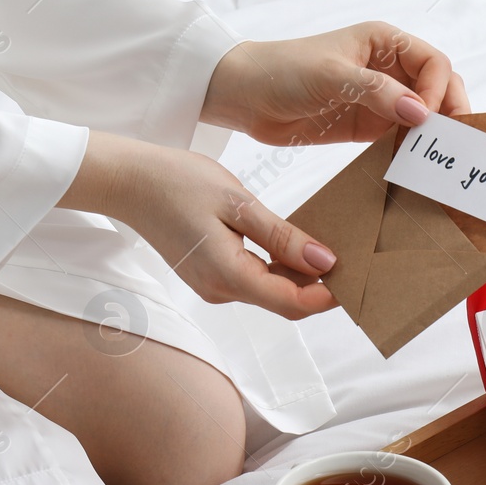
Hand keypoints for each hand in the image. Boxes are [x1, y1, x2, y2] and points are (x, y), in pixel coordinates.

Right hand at [59, 133, 336, 318]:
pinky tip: (294, 246)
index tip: (356, 275)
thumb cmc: (177, 183)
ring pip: (271, 292)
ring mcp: (214, 287)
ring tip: (330, 248)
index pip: (291, 302)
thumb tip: (325, 262)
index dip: (328, 295)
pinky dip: (278, 269)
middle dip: (319, 288)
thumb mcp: (237, 202)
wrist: (129, 182)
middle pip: (284, 302)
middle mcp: (221, 291)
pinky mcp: (211, 276)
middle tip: (353, 260)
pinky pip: (255, 281)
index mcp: (228, 275)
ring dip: (300, 277)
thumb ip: (283, 237)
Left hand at [201, 22, 470, 145]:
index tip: (428, 117)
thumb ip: (376, 92)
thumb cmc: (283, 71)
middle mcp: (387, 68)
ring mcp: (380, 100)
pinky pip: (400, 138)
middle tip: (452, 143)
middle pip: (437, 87)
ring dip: (432, 135)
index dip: (438, 89)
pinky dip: (411, 151)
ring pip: (423, 115)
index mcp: (384, 42)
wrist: (246, 97)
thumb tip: (420, 113)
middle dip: (448, 111)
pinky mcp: (367, 127)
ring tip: (437, 160)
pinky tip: (413, 166)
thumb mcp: (331, 76)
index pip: (433, 62)